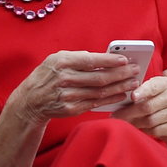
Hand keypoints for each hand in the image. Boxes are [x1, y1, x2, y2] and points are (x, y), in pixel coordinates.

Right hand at [6, 50, 142, 124]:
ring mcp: (68, 95)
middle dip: (120, 74)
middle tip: (135, 71)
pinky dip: (111, 99)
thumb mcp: (56, 59)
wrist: (31, 99)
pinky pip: (96, 103)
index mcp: (61, 62)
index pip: (90, 60)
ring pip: (100, 92)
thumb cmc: (47, 75)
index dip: (109, 60)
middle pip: (99, 77)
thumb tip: (104, 57)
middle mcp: (64, 79)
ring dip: (119, 87)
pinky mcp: (71, 109)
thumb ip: (78, 57)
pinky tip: (121, 94)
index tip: (125, 59)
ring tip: (133, 82)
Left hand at [111, 76, 166, 146]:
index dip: (142, 91)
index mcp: (165, 83)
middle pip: (148, 106)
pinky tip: (137, 128)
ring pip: (150, 120)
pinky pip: (155, 130)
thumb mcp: (149, 93)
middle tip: (115, 116)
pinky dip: (144, 130)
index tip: (132, 97)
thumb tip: (118, 97)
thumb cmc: (156, 103)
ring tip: (124, 122)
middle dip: (129, 112)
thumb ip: (138, 92)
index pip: (153, 86)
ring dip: (134, 123)